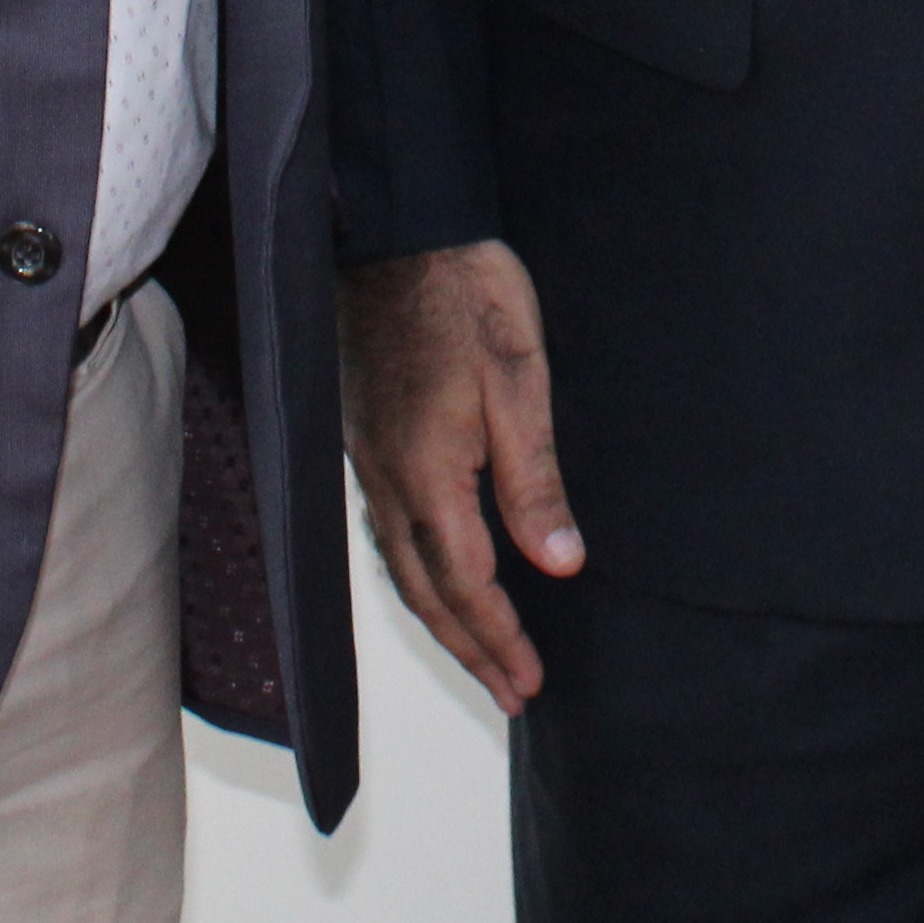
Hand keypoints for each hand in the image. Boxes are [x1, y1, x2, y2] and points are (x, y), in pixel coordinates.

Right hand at [339, 235, 584, 714]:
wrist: (400, 229)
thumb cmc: (466, 293)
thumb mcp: (520, 380)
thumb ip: (535, 479)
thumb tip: (559, 563)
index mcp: (429, 471)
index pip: (464, 582)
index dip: (496, 637)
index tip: (527, 682)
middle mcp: (388, 477)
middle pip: (425, 590)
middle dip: (468, 647)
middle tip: (509, 693)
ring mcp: (368, 458)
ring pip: (399, 564)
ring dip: (440, 617)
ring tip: (476, 652)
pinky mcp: (364, 436)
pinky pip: (385, 529)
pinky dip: (414, 572)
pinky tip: (432, 573)